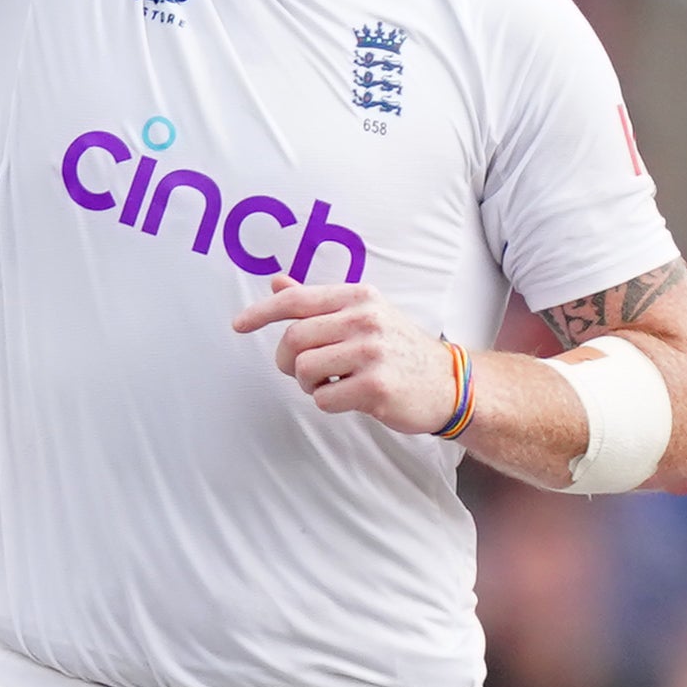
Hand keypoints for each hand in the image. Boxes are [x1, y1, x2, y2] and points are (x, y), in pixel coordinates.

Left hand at [236, 278, 465, 433]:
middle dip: (286, 361)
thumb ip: (318, 302)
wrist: (448, 382)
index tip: (239, 325)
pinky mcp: (376, 386)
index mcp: (358, 297)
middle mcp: (365, 319)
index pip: (297, 301)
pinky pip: (324, 399)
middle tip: (302, 371)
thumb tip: (277, 283)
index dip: (261, 313)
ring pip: (304, 369)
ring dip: (308, 384)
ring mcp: (371, 353)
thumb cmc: (397, 349)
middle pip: (293, 339)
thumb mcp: (364, 315)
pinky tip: (350, 397)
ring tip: (332, 384)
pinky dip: (328, 403)